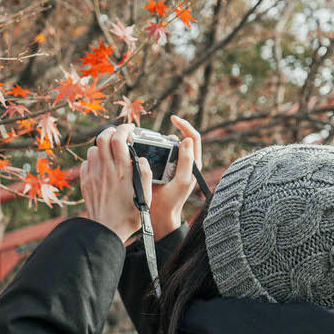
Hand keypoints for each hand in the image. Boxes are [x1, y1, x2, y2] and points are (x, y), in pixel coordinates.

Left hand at [81, 125, 149, 244]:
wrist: (107, 230)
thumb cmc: (129, 215)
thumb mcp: (146, 196)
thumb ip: (146, 175)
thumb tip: (142, 159)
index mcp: (122, 170)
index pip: (119, 138)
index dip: (124, 129)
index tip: (130, 129)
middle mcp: (105, 169)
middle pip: (102, 137)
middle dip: (111, 131)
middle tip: (118, 135)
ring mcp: (93, 175)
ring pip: (93, 149)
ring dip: (102, 147)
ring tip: (110, 152)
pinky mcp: (85, 182)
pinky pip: (86, 163)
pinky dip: (93, 160)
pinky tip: (101, 167)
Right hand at [150, 115, 202, 234]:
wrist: (161, 214)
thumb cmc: (174, 200)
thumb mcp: (182, 181)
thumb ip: (186, 161)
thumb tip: (187, 139)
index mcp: (193, 162)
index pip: (193, 137)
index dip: (185, 125)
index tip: (173, 118)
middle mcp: (183, 161)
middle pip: (178, 138)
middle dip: (167, 132)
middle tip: (154, 135)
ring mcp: (172, 164)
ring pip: (166, 145)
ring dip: (157, 140)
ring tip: (146, 142)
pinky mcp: (161, 168)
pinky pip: (157, 153)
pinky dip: (150, 148)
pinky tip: (141, 149)